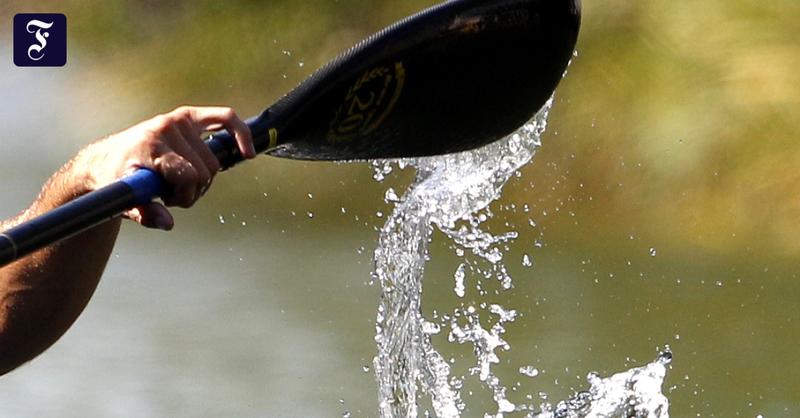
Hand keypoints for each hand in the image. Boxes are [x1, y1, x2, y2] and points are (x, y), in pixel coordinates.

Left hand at [74, 106, 254, 229]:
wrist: (106, 158)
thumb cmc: (115, 179)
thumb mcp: (123, 200)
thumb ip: (145, 213)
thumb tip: (168, 222)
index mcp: (151, 146)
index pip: (189, 175)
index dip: (185, 195)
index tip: (169, 201)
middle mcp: (166, 128)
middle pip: (205, 170)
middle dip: (192, 189)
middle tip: (172, 194)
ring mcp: (179, 120)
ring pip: (214, 160)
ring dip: (204, 178)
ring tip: (181, 182)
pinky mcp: (188, 116)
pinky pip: (225, 118)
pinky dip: (240, 133)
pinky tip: (247, 151)